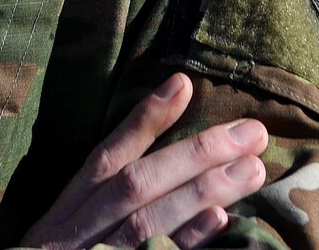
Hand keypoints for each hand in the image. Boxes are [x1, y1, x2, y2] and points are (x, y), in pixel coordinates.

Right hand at [22, 72, 269, 248]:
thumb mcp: (71, 221)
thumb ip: (109, 185)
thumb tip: (168, 121)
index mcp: (66, 209)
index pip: (106, 157)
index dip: (144, 120)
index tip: (184, 85)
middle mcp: (78, 232)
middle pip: (136, 185)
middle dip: (195, 155)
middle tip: (251, 133)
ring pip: (147, 221)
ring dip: (202, 192)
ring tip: (251, 170)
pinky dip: (186, 241)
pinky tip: (219, 221)